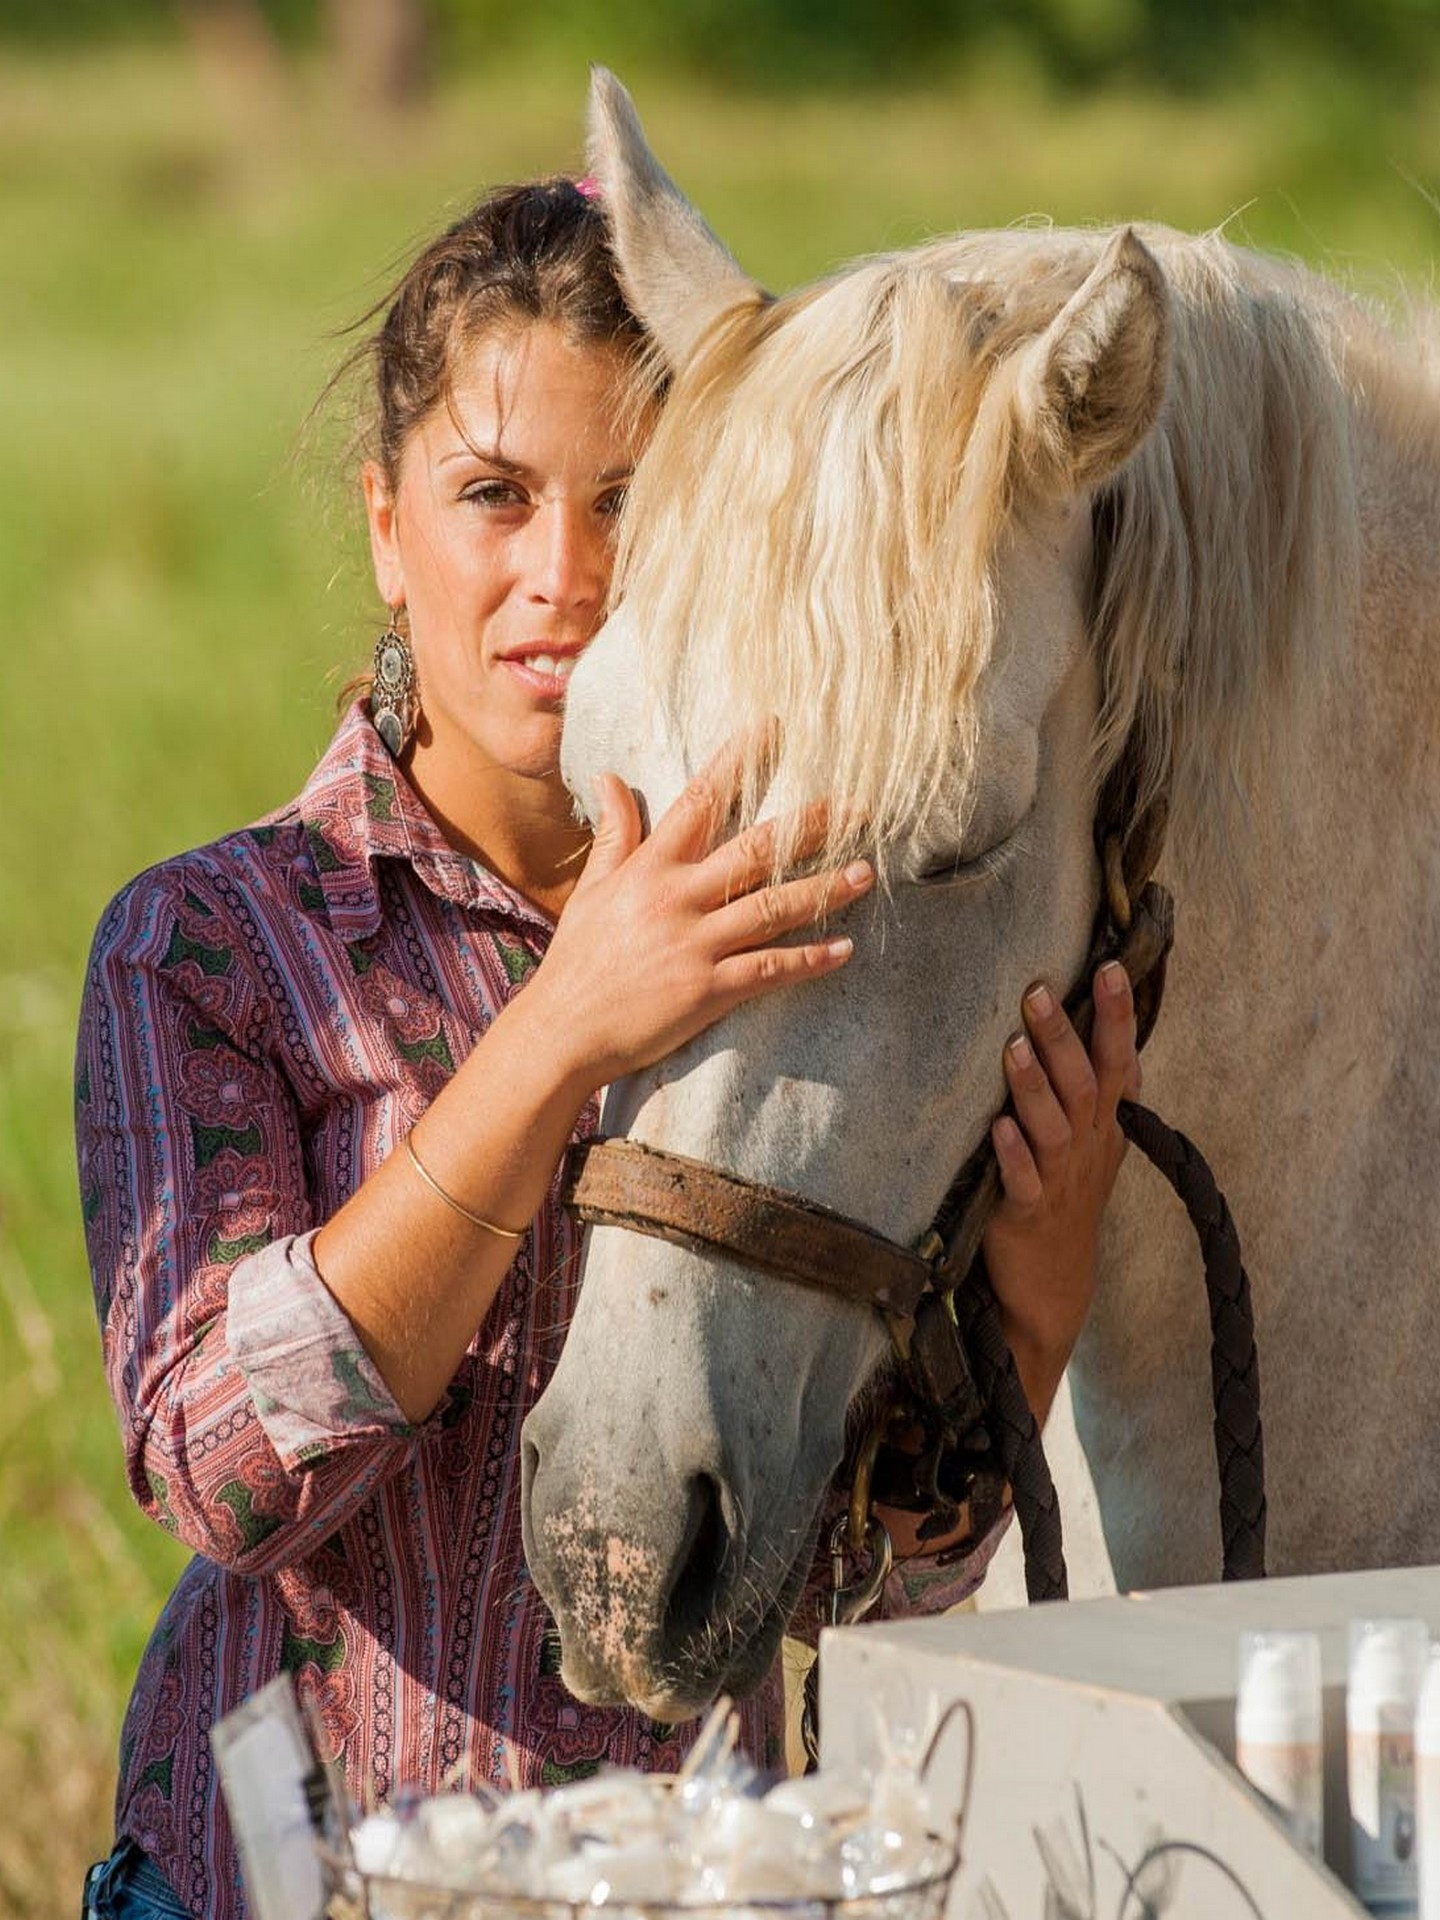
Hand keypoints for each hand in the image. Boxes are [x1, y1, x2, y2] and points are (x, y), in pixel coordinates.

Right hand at [532, 739, 873, 1094]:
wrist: (563, 1031)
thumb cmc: (579, 959)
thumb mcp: (592, 888)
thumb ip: (613, 832)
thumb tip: (608, 776)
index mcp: (650, 868)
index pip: (700, 801)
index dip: (739, 762)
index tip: (775, 729)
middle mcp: (676, 897)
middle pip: (756, 850)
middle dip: (811, 826)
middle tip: (860, 808)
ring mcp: (694, 944)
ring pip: (773, 907)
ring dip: (824, 889)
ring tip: (866, 873)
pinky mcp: (707, 990)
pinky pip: (769, 969)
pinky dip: (809, 960)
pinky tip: (844, 949)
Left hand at [982, 963, 1139, 1424]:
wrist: (1053, 1291)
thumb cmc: (1062, 1203)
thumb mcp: (1088, 1145)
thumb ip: (1088, 1092)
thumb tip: (1087, 1027)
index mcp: (1104, 1127)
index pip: (1118, 1062)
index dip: (1117, 1018)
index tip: (1109, 968)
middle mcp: (1088, 1148)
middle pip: (1084, 1085)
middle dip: (1064, 1037)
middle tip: (1038, 992)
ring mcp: (1060, 1182)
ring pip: (1053, 1127)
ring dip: (1033, 1087)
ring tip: (1012, 1046)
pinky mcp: (1028, 1215)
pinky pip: (1023, 1181)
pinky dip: (1013, 1154)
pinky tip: (998, 1128)